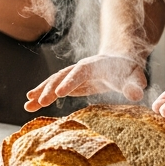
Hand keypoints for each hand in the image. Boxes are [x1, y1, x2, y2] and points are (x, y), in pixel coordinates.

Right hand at [24, 54, 146, 110]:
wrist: (120, 61)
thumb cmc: (129, 71)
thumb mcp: (135, 77)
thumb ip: (134, 85)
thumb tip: (136, 95)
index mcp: (93, 66)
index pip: (79, 73)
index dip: (70, 82)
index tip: (59, 93)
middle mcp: (79, 68)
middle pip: (61, 76)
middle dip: (50, 88)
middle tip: (40, 102)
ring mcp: (72, 74)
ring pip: (53, 81)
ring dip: (41, 92)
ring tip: (28, 104)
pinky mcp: (70, 82)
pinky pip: (54, 88)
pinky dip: (43, 94)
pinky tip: (32, 103)